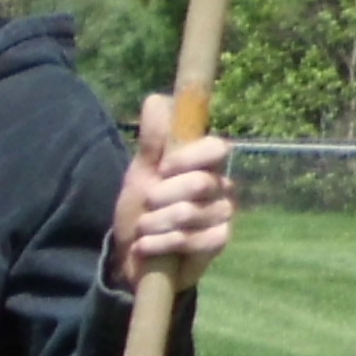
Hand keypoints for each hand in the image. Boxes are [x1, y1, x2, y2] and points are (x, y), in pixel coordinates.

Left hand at [114, 94, 235, 290]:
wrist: (133, 256)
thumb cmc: (140, 210)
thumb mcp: (139, 173)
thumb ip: (151, 141)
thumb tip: (155, 99)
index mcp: (205, 164)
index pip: (217, 149)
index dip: (190, 157)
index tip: (162, 169)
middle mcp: (221, 185)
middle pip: (201, 183)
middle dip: (162, 196)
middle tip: (146, 204)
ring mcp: (223, 215)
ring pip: (191, 213)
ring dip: (155, 223)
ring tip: (143, 228)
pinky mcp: (218, 242)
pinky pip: (194, 240)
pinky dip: (162, 243)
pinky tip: (148, 246)